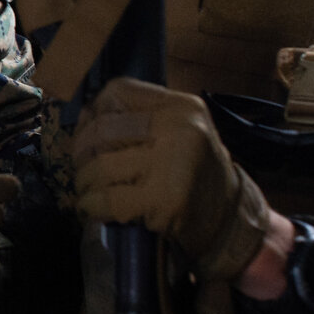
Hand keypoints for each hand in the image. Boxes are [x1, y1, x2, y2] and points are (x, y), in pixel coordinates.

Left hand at [68, 77, 269, 280]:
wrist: (231, 222)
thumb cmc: (193, 176)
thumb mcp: (176, 133)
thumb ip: (137, 118)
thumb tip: (84, 115)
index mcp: (181, 107)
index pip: (116, 92)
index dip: (92, 113)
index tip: (88, 135)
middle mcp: (180, 129)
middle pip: (102, 130)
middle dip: (81, 154)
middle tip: (85, 170)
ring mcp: (173, 164)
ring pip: (100, 166)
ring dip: (85, 184)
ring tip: (91, 192)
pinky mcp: (165, 200)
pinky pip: (106, 198)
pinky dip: (91, 206)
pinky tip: (96, 209)